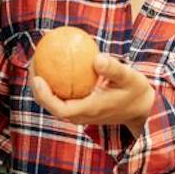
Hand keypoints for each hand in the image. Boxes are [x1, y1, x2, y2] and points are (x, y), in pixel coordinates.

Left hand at [31, 53, 154, 133]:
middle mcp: (80, 115)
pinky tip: (51, 64)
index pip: (60, 109)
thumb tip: (96, 58)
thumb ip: (114, 69)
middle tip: (34, 62)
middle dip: (36, 87)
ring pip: (52, 102)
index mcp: (89, 111)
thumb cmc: (135, 91)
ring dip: (41, 85)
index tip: (39, 78)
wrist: (141, 108)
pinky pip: (60, 96)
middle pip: (49, 106)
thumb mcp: (130, 77)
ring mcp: (79, 114)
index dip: (45, 96)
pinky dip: (53, 82)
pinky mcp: (79, 108)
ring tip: (37, 61)